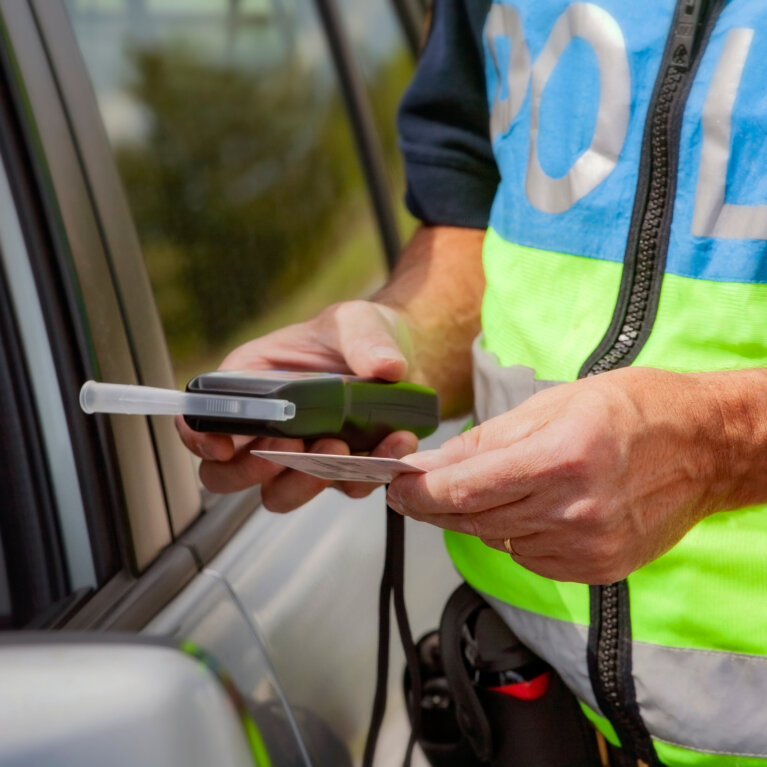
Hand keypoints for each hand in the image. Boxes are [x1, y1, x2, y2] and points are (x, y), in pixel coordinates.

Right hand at [176, 300, 417, 509]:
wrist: (403, 356)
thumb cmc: (359, 333)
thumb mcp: (357, 321)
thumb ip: (364, 339)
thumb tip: (386, 366)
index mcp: (248, 384)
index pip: (200, 419)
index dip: (198, 439)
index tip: (222, 447)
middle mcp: (266, 428)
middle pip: (228, 474)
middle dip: (251, 471)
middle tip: (289, 447)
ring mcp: (299, 455)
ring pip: (279, 493)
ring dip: (305, 482)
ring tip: (340, 447)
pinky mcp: (338, 471)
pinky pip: (342, 487)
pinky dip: (366, 473)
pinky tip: (393, 443)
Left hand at [387, 367, 740, 583]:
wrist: (705, 446)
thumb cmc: (634, 409)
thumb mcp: (554, 403)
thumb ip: (488, 440)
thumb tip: (433, 464)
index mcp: (562, 456)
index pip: (466, 488)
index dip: (420, 492)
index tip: (395, 486)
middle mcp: (575, 509)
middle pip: (475, 519)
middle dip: (433, 506)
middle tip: (410, 493)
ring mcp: (588, 545)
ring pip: (497, 541)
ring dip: (472, 519)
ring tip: (467, 493)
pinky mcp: (597, 568)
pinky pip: (528, 557)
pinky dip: (510, 535)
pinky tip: (518, 510)